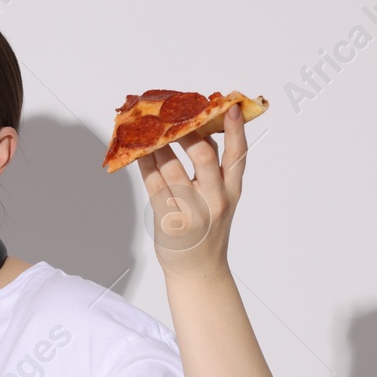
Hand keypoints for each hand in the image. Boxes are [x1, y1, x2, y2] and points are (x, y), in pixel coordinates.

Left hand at [135, 103, 248, 276]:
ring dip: (159, 145)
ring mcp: (192, 212)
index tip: (232, 106)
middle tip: (175, 115)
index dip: (237, 130)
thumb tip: (201, 132)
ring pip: (173, 169)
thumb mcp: (220, 200)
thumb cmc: (207, 230)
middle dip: (189, 132)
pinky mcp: (170, 221)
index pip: (238, 156)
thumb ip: (214, 170)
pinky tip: (138, 152)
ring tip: (149, 129)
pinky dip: (145, 165)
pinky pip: (154, 185)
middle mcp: (215, 200)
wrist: (198, 270)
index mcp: (231, 192)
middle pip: (205, 158)